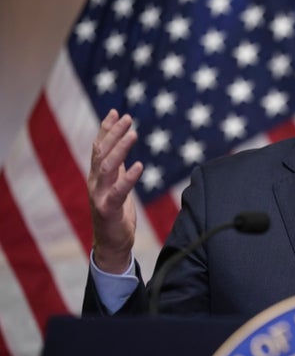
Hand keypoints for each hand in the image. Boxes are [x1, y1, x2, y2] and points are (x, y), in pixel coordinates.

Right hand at [87, 109, 142, 272]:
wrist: (111, 243)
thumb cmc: (116, 213)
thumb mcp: (117, 184)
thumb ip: (117, 167)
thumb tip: (122, 146)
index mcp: (96, 175)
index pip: (99, 147)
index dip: (106, 129)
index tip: (116, 112)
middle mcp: (95, 182)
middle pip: (101, 152)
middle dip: (113, 133)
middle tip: (127, 118)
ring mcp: (99, 195)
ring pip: (107, 167)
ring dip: (120, 148)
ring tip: (133, 133)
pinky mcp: (107, 210)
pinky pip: (118, 191)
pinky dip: (128, 178)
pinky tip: (139, 166)